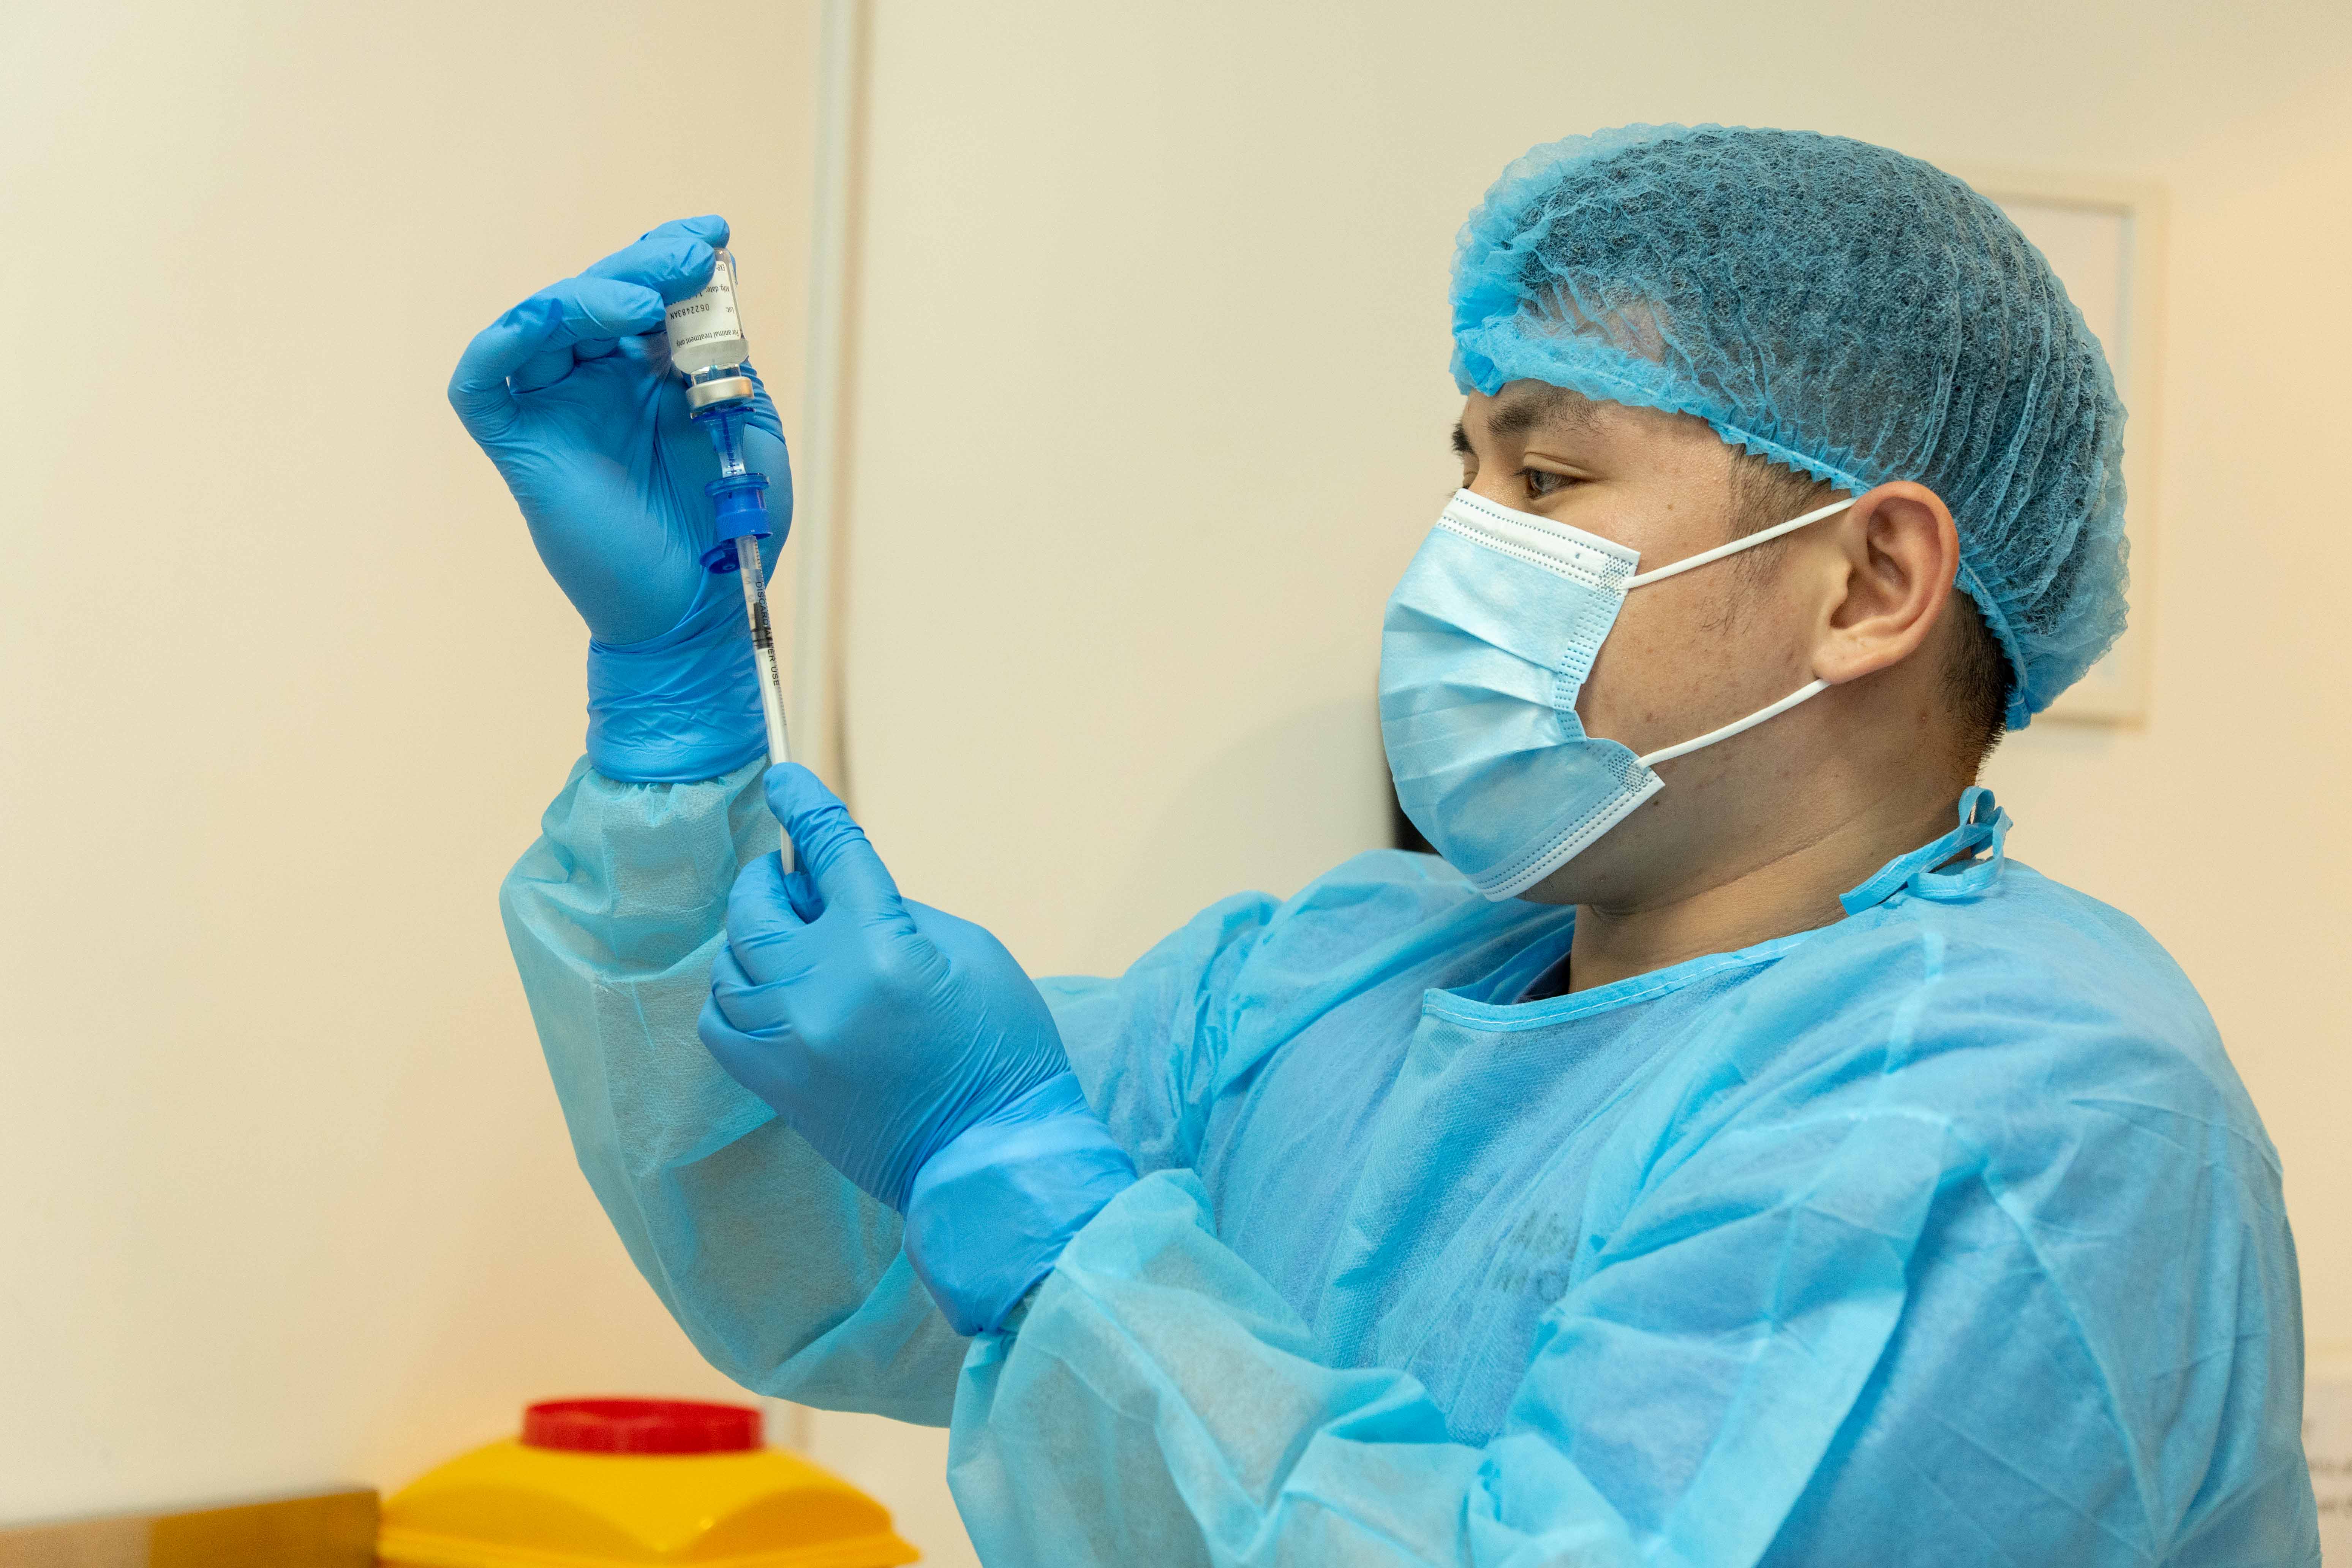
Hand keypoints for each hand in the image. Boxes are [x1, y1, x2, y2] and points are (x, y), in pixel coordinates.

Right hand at [450, 217, 792, 780]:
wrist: (703, 605)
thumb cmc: (728, 524)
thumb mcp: (744, 423)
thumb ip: (725, 360)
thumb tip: (712, 290)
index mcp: (648, 375)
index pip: (645, 293)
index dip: (670, 256)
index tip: (713, 236)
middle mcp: (595, 383)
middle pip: (597, 295)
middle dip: (643, 266)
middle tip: (690, 256)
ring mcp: (554, 410)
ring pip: (545, 320)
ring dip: (591, 294)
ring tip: (648, 301)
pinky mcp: (520, 445)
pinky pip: (482, 382)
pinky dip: (503, 341)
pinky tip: (554, 320)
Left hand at [700, 766, 1137, 1333]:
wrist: (991, 1157)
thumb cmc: (1001, 1050)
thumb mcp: (972, 954)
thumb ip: (895, 911)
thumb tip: (833, 886)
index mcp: (883, 951)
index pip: (829, 853)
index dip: (802, 807)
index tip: (783, 779)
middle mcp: (822, 993)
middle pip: (761, 906)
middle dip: (773, 879)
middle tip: (793, 876)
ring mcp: (790, 1044)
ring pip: (732, 961)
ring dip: (755, 936)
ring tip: (789, 938)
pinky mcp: (776, 1086)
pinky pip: (720, 1020)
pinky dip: (734, 991)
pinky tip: (768, 987)